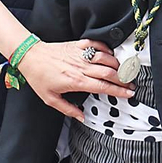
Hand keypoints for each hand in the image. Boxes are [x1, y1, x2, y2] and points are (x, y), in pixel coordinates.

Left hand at [16, 39, 132, 119]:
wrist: (30, 56)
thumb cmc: (38, 76)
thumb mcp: (50, 99)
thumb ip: (68, 109)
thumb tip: (81, 117)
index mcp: (76, 81)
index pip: (103, 87)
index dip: (119, 91)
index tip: (129, 93)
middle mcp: (80, 67)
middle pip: (109, 73)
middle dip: (124, 79)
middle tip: (131, 84)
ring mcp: (80, 55)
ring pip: (106, 58)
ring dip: (117, 64)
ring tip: (124, 71)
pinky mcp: (77, 45)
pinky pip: (96, 45)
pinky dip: (106, 49)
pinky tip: (110, 54)